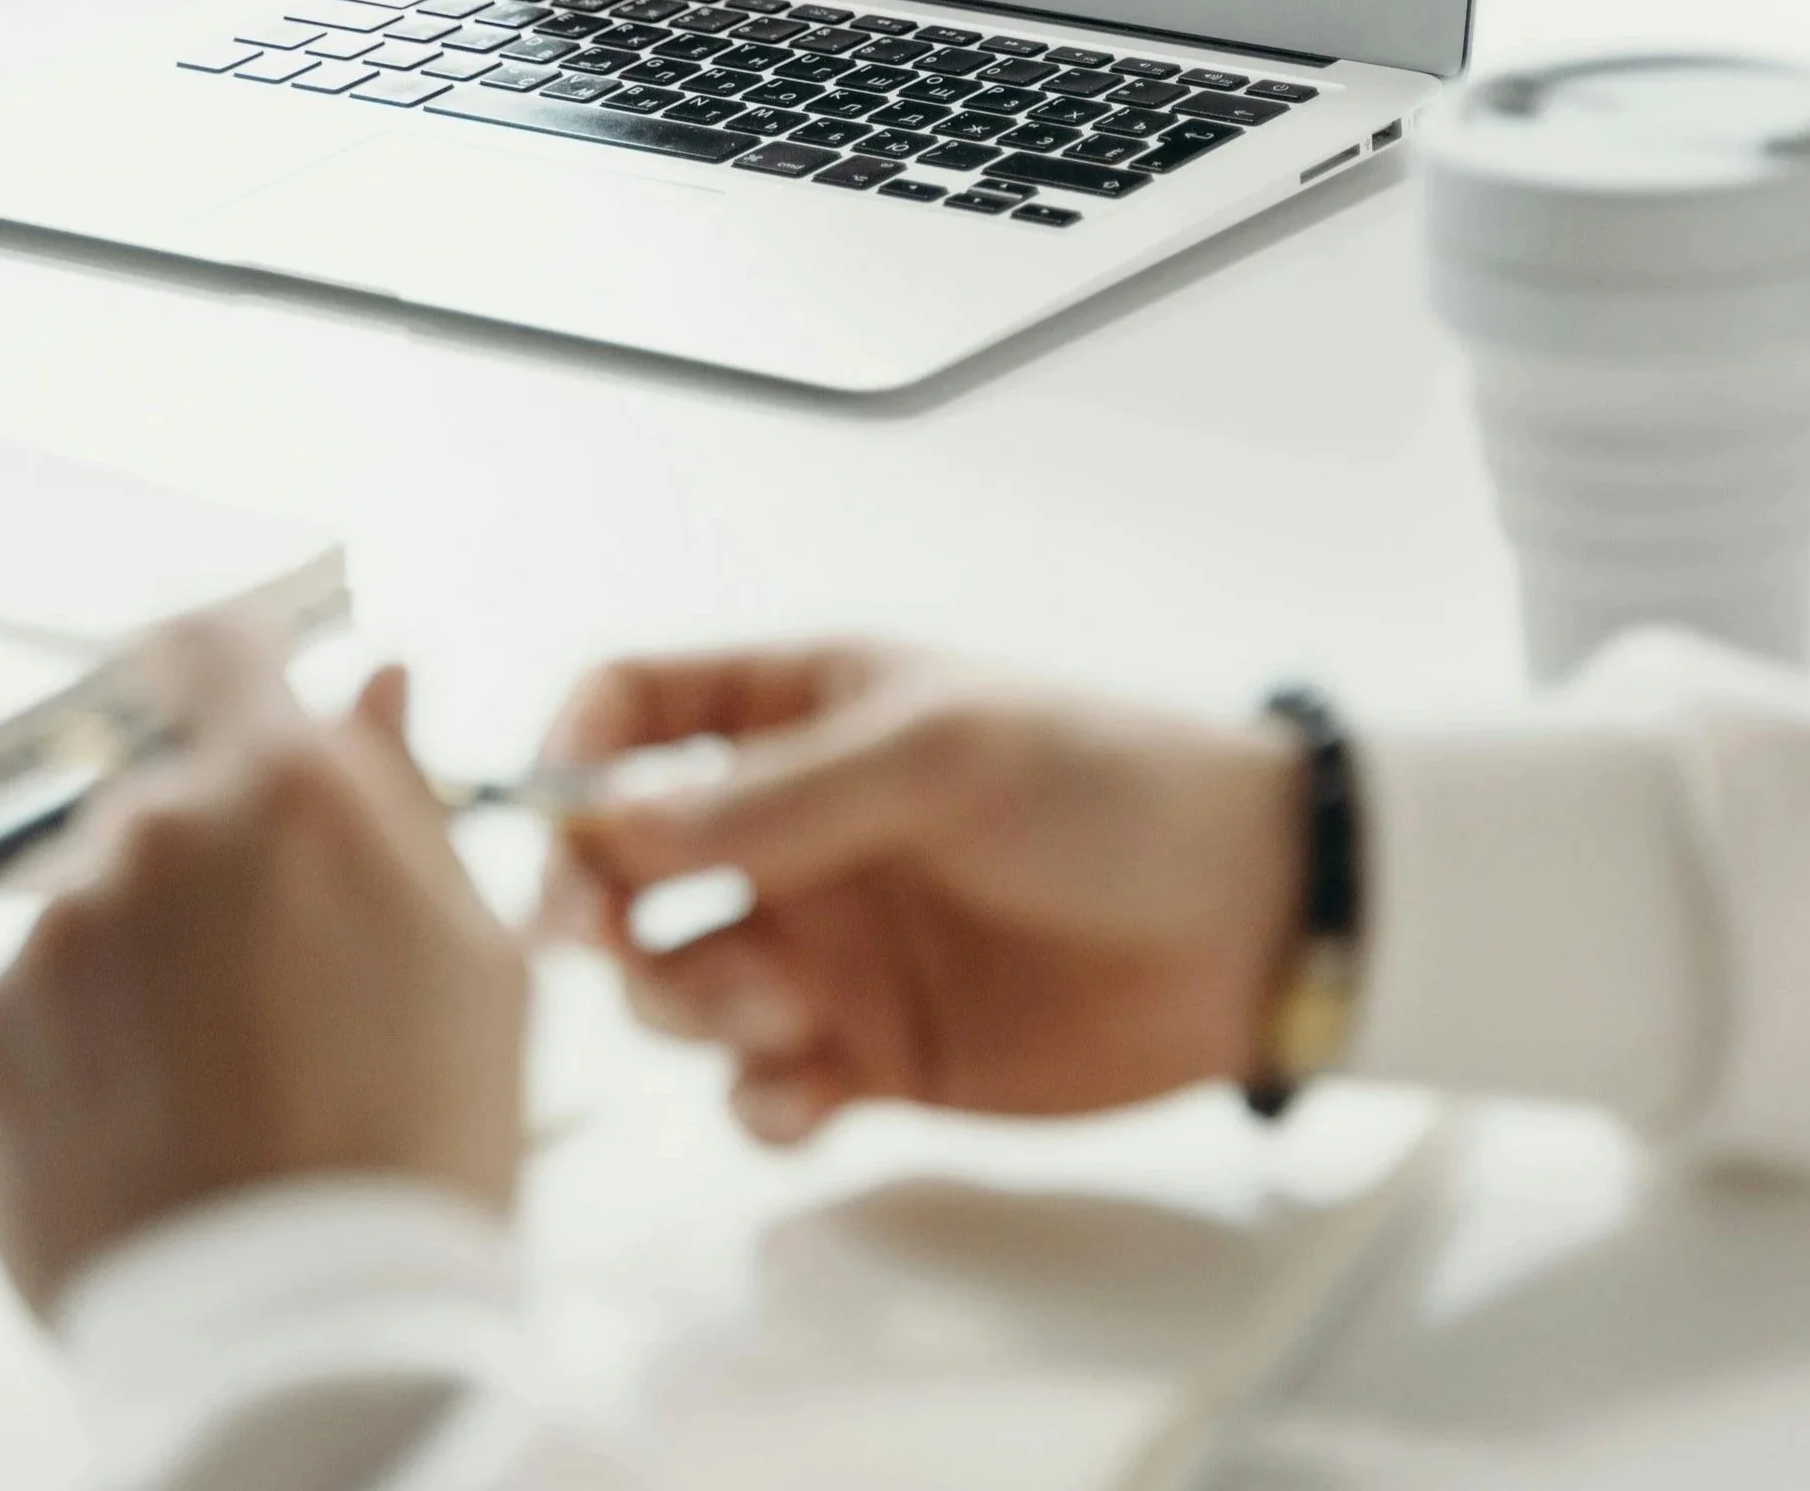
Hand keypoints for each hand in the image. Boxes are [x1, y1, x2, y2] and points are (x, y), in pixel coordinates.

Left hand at [0, 630, 529, 1313]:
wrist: (303, 1335)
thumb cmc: (418, 1134)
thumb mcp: (470, 948)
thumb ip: (407, 792)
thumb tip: (378, 681)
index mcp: (286, 788)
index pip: (218, 649)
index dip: (226, 658)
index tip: (235, 680)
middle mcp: (152, 831)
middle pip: (169, 801)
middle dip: (216, 860)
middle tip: (281, 979)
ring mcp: (52, 934)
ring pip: (99, 904)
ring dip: (147, 953)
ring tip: (222, 1074)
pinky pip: (31, 999)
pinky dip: (81, 1038)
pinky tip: (155, 1115)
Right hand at [538, 645, 1303, 1142]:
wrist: (1247, 922)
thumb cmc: (1105, 786)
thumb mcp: (937, 755)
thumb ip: (774, 796)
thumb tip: (609, 827)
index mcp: (803, 710)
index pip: (634, 708)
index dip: (574, 759)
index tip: (562, 827)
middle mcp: (795, 828)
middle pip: (624, 870)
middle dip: (601, 912)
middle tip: (612, 947)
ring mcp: (829, 943)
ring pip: (677, 986)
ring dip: (689, 1005)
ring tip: (784, 1009)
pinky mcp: (871, 1053)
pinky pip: (758, 1091)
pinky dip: (759, 1101)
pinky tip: (815, 1092)